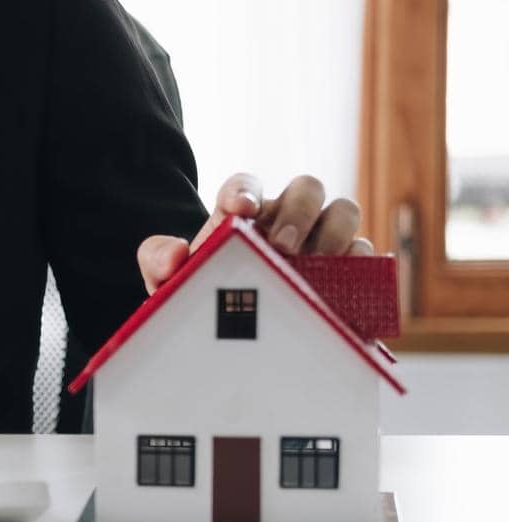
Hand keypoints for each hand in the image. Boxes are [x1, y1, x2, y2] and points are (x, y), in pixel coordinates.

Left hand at [137, 173, 375, 293]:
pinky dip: (360, 266)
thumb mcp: (170, 283)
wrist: (233, 335)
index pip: (245, 185)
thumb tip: (174, 253)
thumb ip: (157, 261)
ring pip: (344, 211)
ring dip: (335, 233)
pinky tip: (342, 287)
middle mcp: (285, 218)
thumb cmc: (204, 297)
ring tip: (314, 266)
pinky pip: (366, 256)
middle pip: (308, 187)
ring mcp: (320, 241)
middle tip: (282, 246)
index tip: (240, 209)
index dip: (245, 190)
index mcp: (241, 213)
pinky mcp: (347, 271)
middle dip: (298, 211)